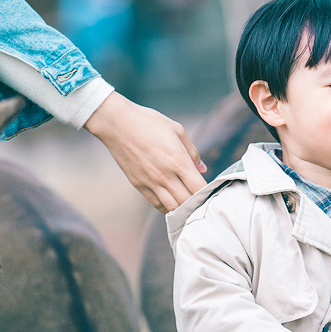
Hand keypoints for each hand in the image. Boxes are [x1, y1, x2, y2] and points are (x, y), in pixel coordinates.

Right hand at [84, 91, 206, 212]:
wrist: (117, 124)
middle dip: (198, 204)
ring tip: (190, 206)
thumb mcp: (178, 131)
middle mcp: (165, 175)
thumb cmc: (149, 123)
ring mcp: (150, 182)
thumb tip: (203, 169)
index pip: (199, 188)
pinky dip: (168, 208)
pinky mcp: (138, 185)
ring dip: (183, 209)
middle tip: (204, 202)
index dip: (208, 193)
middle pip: (187, 202)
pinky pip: (156, 204)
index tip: (213, 191)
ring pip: (172, 208)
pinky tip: (174, 204)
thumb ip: (193, 152)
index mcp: (178, 161)